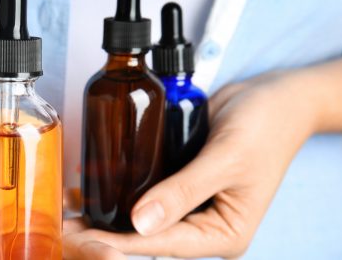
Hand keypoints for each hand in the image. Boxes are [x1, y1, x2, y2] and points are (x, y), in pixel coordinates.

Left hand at [65, 71, 318, 258]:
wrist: (274, 97)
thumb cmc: (265, 126)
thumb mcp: (227, 158)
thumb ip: (184, 191)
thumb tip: (141, 224)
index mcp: (224, 233)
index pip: (165, 244)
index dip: (123, 242)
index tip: (85, 238)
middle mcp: (204, 225)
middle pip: (149, 236)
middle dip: (108, 232)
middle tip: (67, 225)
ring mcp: (190, 206)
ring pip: (142, 216)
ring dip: (108, 212)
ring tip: (69, 208)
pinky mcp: (179, 184)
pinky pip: (145, 192)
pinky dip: (119, 189)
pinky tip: (90, 184)